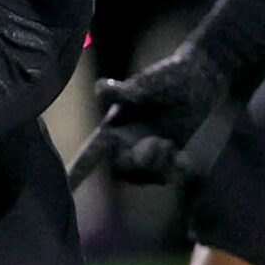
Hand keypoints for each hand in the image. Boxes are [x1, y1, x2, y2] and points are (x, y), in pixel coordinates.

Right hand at [68, 42, 231, 187]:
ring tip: (172, 145)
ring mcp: (149, 147)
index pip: (91, 154)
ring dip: (160, 166)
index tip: (64, 190)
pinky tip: (185, 158)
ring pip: (146, 176)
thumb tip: (100, 88)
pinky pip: (166, 175)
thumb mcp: (144, 83)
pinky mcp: (170, 152)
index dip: (76, 173)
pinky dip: (175, 170)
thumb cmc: (168, 74)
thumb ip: (121, 93)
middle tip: (161, 142)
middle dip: (141, 162)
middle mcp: (128, 140)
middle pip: (124, 170)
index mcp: (115, 126)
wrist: (200, 76)